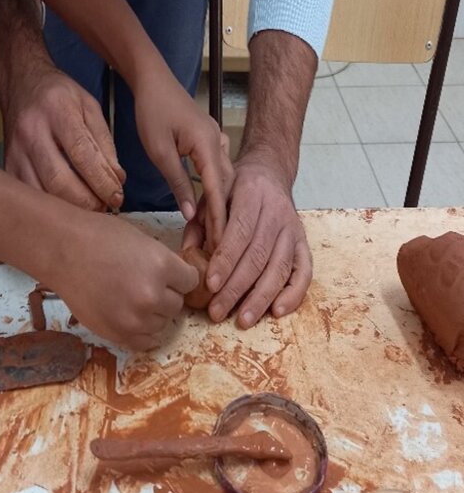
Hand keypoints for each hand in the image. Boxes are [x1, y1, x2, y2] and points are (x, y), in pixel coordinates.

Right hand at [1, 61, 125, 209]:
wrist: (20, 83)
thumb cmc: (59, 96)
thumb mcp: (90, 107)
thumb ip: (105, 143)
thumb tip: (117, 180)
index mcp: (57, 111)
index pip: (81, 155)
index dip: (101, 182)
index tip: (117, 196)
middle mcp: (32, 132)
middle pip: (59, 181)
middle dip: (87, 202)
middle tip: (104, 207)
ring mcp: (15, 151)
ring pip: (42, 193)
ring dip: (70, 208)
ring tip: (89, 208)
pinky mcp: (7, 166)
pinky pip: (30, 195)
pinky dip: (51, 207)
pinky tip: (67, 207)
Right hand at [54, 212, 198, 349]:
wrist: (61, 249)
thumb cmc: (99, 237)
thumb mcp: (143, 241)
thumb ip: (165, 263)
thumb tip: (179, 281)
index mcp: (162, 266)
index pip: (191, 281)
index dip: (180, 276)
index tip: (169, 275)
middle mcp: (152, 295)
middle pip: (177, 304)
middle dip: (166, 294)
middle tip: (144, 284)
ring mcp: (134, 318)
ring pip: (162, 323)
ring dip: (153, 313)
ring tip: (131, 297)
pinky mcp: (117, 334)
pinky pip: (144, 341)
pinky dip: (141, 330)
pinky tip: (131, 316)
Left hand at [133, 73, 233, 248]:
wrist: (153, 81)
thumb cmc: (152, 112)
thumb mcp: (160, 152)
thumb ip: (177, 183)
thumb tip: (189, 214)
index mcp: (208, 145)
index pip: (216, 189)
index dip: (218, 216)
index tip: (220, 241)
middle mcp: (218, 143)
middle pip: (225, 185)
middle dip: (223, 214)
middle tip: (219, 243)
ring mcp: (216, 140)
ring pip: (223, 177)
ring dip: (220, 201)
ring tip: (215, 227)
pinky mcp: (210, 140)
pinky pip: (218, 168)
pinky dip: (215, 187)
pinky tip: (211, 201)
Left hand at [183, 148, 311, 326]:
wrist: (270, 172)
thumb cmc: (235, 189)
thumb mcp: (212, 195)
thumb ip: (200, 223)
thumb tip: (188, 256)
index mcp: (251, 195)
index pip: (239, 232)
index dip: (225, 261)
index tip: (210, 284)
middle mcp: (277, 213)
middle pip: (258, 256)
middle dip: (237, 288)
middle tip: (217, 312)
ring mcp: (293, 230)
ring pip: (280, 268)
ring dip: (261, 298)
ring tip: (243, 320)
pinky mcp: (304, 243)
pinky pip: (304, 272)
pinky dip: (293, 294)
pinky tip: (277, 311)